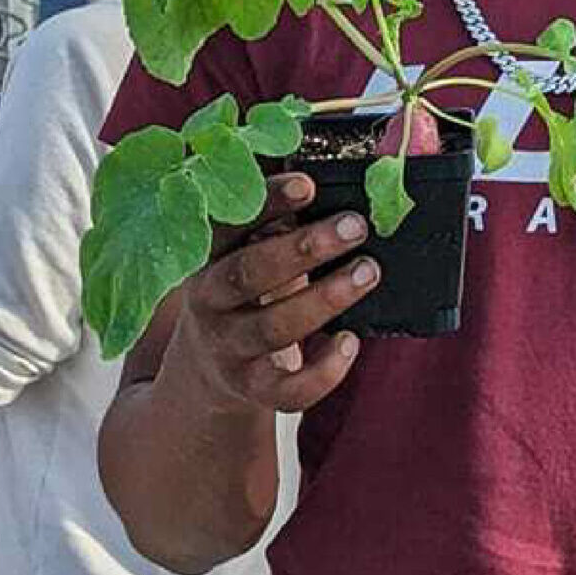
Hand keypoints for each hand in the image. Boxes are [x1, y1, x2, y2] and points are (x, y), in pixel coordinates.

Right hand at [160, 172, 377, 417]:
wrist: (207, 373)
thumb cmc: (244, 297)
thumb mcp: (246, 256)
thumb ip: (277, 227)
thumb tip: (334, 188)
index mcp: (208, 258)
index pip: (228, 224)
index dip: (266, 203)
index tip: (307, 184)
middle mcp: (210, 302)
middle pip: (250, 273)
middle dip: (304, 248)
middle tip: (355, 226)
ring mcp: (228, 348)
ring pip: (274, 328)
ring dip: (326, 298)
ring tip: (368, 271)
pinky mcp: (252, 389)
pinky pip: (289, 389)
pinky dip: (324, 370)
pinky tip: (350, 343)